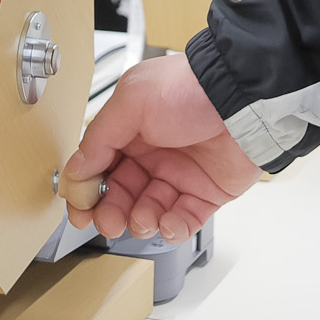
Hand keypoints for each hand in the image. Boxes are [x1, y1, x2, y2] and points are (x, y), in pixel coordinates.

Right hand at [61, 53, 260, 242]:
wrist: (243, 100)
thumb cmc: (190, 90)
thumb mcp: (132, 101)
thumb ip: (99, 136)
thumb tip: (76, 168)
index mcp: (131, 129)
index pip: (98, 166)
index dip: (86, 189)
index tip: (78, 208)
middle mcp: (153, 153)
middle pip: (120, 193)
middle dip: (110, 212)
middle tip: (107, 221)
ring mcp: (179, 175)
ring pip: (148, 211)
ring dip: (140, 221)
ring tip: (143, 218)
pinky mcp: (206, 194)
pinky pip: (183, 220)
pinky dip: (172, 229)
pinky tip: (167, 223)